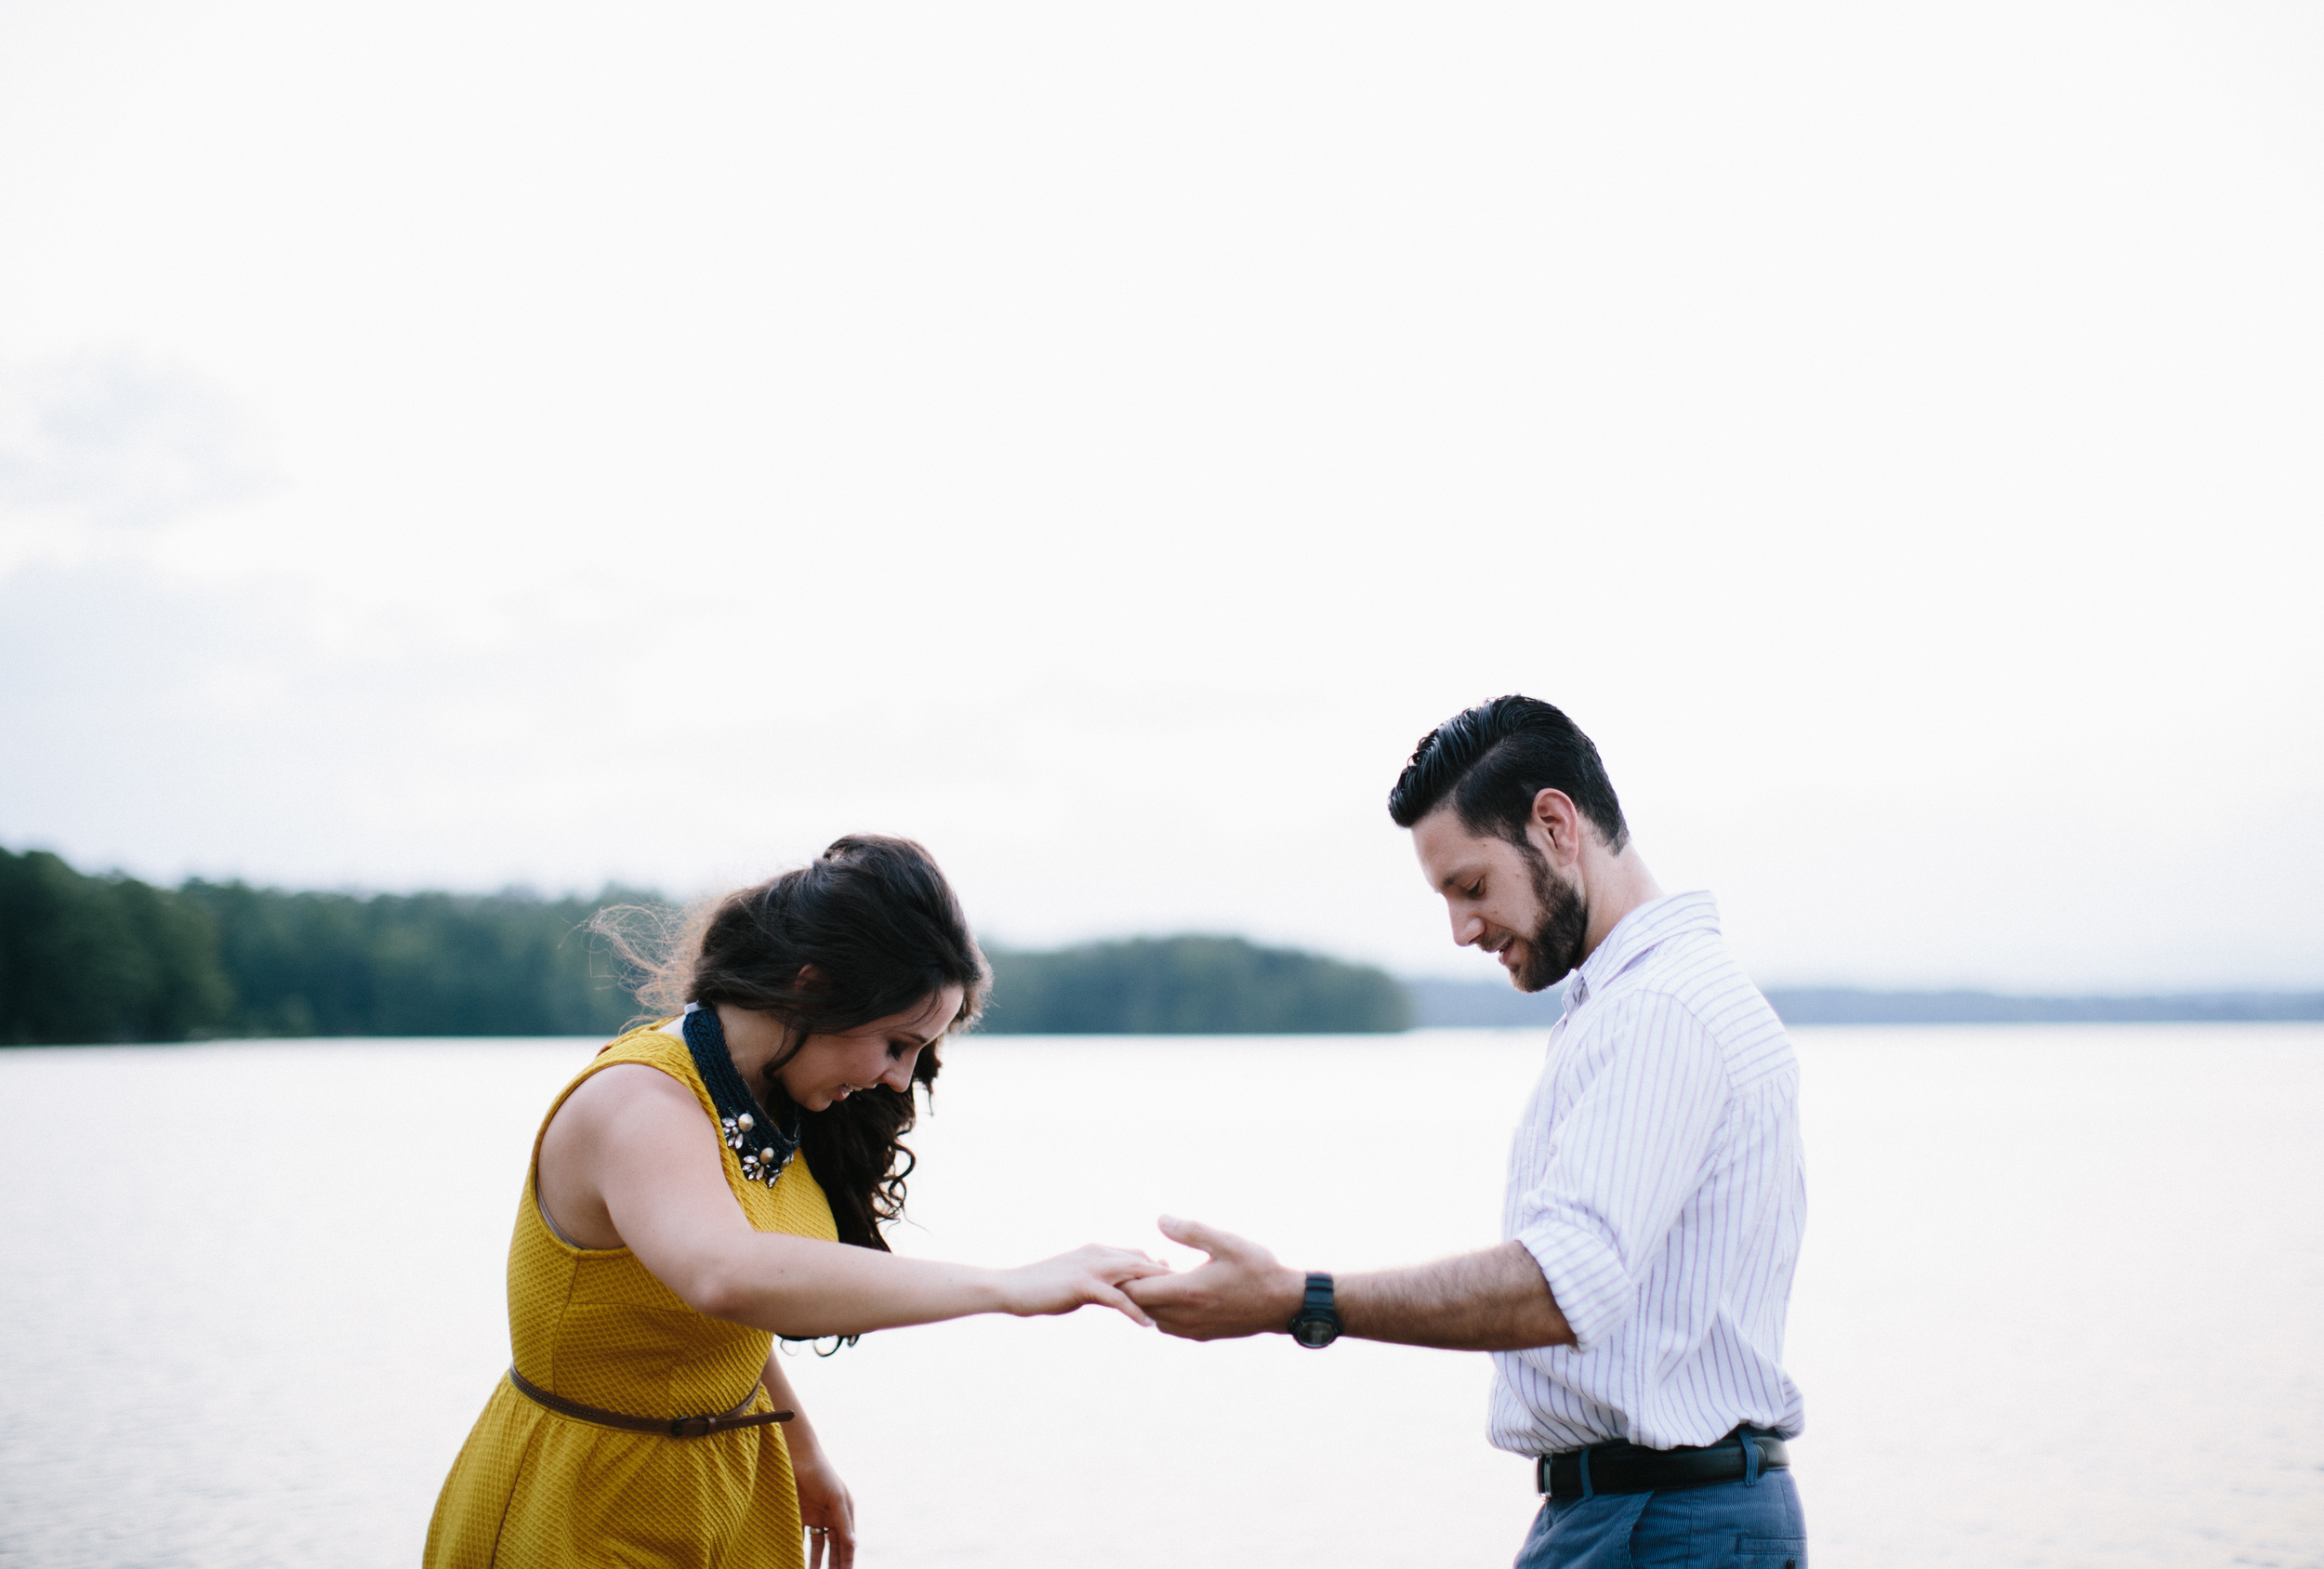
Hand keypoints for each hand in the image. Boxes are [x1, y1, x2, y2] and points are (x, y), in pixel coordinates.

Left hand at [790, 1437, 854, 1568]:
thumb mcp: (835, 1496)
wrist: (796, 1456)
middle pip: (833, 1548)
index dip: (847, 1561)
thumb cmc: (821, 1472)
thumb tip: (853, 1543)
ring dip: (815, 1561)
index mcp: (844, 1513)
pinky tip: (796, 1561)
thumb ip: (843, 1521)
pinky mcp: (799, 1515)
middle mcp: (831, 1517)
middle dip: (832, 1565)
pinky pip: (800, 1538)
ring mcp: (815, 1517)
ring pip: (817, 1546)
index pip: (847, 1543)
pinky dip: (798, 1550)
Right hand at [997, 1244, 1169, 1326]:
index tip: (1179, 1287)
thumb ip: (1100, 1286)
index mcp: (1097, 1251)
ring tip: (1179, 1309)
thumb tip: (1121, 1296)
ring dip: (1157, 1292)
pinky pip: (1117, 1297)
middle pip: (1142, 1262)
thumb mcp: (1077, 1285)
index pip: (1137, 1256)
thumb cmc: (1042, 1289)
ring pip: (1134, 1275)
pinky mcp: (1083, 1284)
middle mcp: (1098, 1253)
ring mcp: (1091, 1267)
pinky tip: (1148, 1324)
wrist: (1011, 1288)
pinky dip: (1135, 1310)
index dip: (1158, 1271)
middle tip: (1190, 1298)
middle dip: (1166, 1279)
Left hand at [1119, 1215, 1304, 1340]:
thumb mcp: (1227, 1242)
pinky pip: (1169, 1326)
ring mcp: (1193, 1330)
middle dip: (1138, 1285)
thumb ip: (1191, 1231)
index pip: (1135, 1292)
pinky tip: (1180, 1289)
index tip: (1139, 1256)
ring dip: (1152, 1298)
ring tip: (1166, 1272)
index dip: (1129, 1275)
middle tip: (1150, 1260)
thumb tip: (1161, 1220)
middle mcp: (1186, 1317)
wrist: (1284, 1304)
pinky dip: (1164, 1310)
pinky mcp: (1202, 1336)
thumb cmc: (1257, 1269)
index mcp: (1187, 1292)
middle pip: (1140, 1307)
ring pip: (1154, 1318)